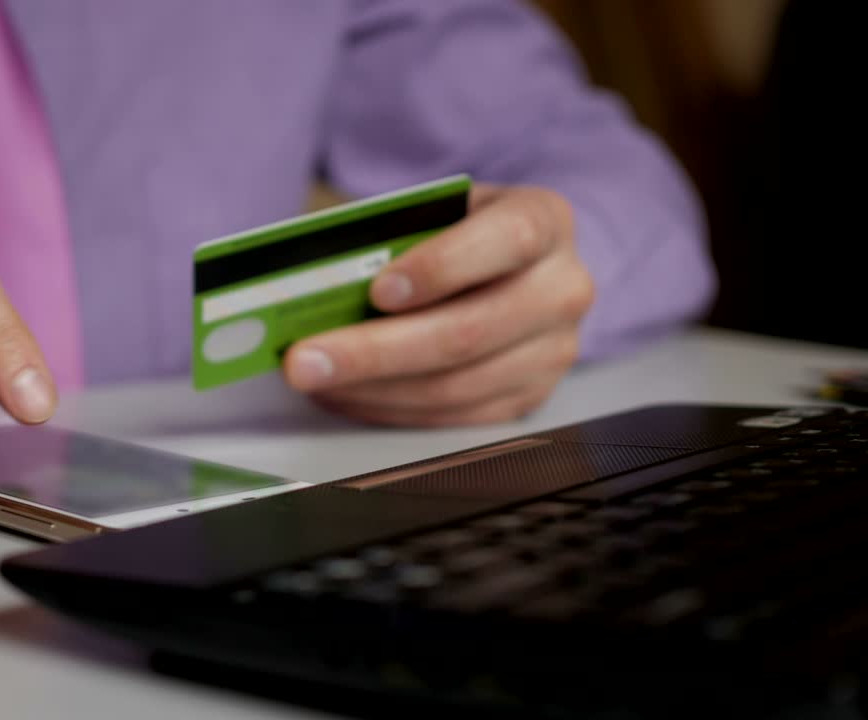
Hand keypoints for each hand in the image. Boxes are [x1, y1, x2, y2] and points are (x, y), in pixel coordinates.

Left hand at [283, 184, 592, 426]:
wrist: (511, 267)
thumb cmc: (457, 232)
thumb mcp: (434, 211)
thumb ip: (390, 235)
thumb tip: (314, 280)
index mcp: (545, 221)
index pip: (508, 241)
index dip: (442, 266)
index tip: (377, 289)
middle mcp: (563, 288)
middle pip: (469, 331)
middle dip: (375, 349)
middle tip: (304, 359)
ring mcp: (554, 351)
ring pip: (456, 385)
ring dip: (372, 388)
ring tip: (313, 378)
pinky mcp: (531, 398)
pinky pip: (454, 417)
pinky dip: (390, 409)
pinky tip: (346, 394)